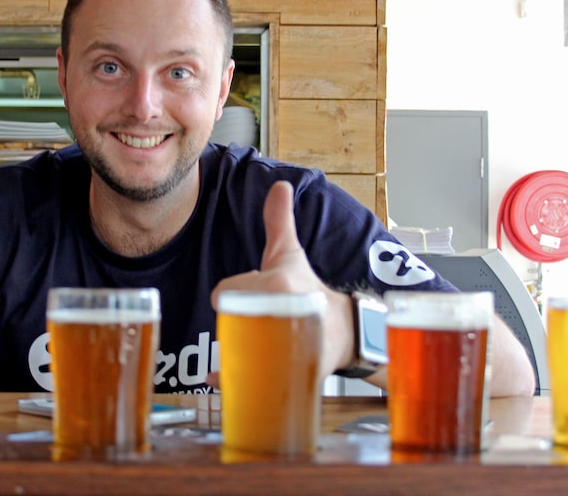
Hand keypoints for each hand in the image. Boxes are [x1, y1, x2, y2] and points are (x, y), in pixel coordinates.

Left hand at [206, 181, 353, 388]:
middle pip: (230, 322)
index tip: (252, 298)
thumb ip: (279, 219)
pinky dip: (230, 382)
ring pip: (237, 350)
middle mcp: (283, 314)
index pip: (226, 292)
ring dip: (234, 352)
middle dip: (237, 325)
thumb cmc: (309, 290)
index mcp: (278, 284)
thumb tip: (279, 184)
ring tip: (255, 349)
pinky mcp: (286, 373)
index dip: (231, 295)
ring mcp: (285, 347)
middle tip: (258, 324)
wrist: (347, 332)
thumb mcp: (290, 254)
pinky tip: (221, 379)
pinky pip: (247, 379)